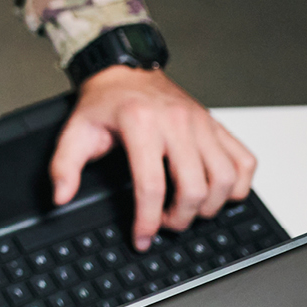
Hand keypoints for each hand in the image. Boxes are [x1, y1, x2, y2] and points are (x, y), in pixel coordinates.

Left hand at [48, 67, 256, 251]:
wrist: (126, 68)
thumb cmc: (105, 101)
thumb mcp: (75, 130)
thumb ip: (64, 165)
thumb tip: (61, 196)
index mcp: (140, 123)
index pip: (151, 185)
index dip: (147, 220)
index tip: (141, 238)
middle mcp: (177, 122)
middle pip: (194, 187)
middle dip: (180, 218)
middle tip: (164, 224)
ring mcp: (201, 123)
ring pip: (226, 179)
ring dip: (211, 206)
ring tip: (188, 211)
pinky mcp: (216, 125)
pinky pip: (244, 160)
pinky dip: (239, 185)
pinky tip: (219, 192)